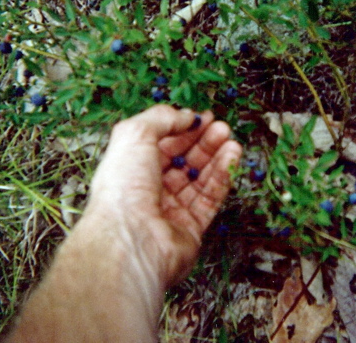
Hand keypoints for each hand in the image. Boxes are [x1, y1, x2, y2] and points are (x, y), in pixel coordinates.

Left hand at [86, 105, 242, 286]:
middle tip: (221, 127)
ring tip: (230, 140)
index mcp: (131, 168)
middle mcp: (149, 190)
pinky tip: (232, 157)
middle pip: (182, 160)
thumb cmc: (123, 188)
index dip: (182, 129)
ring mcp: (170, 210)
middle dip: (203, 141)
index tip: (203, 117)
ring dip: (216, 157)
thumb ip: (161, 118)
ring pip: (199, 179)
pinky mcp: (190, 228)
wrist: (131, 240)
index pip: (161, 144)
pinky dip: (222, 177)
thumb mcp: (135, 135)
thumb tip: (185, 115)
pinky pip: (210, 199)